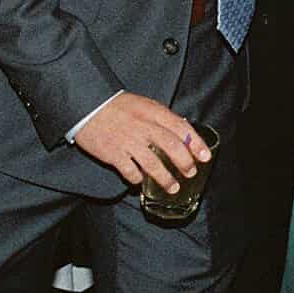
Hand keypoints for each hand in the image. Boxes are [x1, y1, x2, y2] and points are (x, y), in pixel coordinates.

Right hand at [73, 91, 208, 191]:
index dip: (195, 143)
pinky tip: (140, 183)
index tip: (205, 156)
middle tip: (191, 173)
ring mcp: (128, 141)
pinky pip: (129, 171)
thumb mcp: (145, 105)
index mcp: (153, 112)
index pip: (181, 127)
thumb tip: (182, 132)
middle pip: (171, 146)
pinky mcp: (112, 153)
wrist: (88, 105)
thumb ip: (162, 118)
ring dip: (165, 178)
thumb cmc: (119, 107)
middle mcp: (143, 126)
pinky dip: (137, 179)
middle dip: (184, 162)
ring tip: (173, 187)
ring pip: (152, 163)